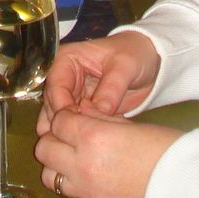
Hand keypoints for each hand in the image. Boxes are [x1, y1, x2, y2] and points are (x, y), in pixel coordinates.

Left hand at [34, 100, 182, 197]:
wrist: (188, 186)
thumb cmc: (164, 147)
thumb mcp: (128, 124)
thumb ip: (99, 120)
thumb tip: (80, 114)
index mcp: (92, 137)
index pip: (57, 121)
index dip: (65, 117)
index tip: (74, 117)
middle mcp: (83, 166)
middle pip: (44, 149)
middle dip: (54, 140)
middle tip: (70, 137)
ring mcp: (88, 191)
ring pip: (50, 177)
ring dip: (58, 165)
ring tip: (77, 159)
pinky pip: (75, 194)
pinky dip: (79, 184)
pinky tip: (97, 177)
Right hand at [39, 33, 160, 131]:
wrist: (146, 63)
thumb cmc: (133, 55)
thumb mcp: (126, 66)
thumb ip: (112, 87)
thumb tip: (100, 110)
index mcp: (67, 59)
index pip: (56, 86)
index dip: (63, 107)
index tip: (78, 125)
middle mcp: (63, 77)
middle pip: (52, 106)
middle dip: (66, 123)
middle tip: (84, 138)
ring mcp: (70, 95)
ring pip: (58, 119)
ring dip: (70, 131)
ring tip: (90, 142)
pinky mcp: (79, 110)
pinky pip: (71, 126)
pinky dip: (79, 135)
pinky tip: (94, 142)